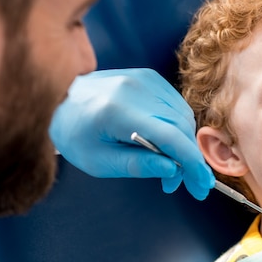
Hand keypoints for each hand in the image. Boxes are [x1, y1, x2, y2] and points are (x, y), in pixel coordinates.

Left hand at [50, 68, 213, 198]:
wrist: (59, 101)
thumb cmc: (75, 135)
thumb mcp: (99, 162)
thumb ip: (138, 165)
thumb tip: (173, 170)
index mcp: (119, 112)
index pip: (170, 137)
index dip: (192, 163)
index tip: (202, 185)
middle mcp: (136, 89)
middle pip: (181, 128)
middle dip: (189, 160)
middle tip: (184, 184)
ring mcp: (144, 79)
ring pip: (183, 116)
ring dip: (184, 144)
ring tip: (172, 167)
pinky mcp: (149, 77)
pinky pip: (176, 105)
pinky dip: (178, 127)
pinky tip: (167, 143)